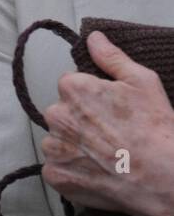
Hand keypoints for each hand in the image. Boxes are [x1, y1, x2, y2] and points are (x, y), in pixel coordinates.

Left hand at [41, 31, 173, 215]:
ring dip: (74, 145)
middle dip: (80, 120)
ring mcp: (53, 147)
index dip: (92, 96)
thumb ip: (111, 57)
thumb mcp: (142, 82)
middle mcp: (55, 115)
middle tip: (110, 133)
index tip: (111, 110)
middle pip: (62, 112)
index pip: (71, 85)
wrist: (163, 178)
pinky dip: (71, 170)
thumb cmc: (155, 128)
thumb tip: (92, 38)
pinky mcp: (55, 174)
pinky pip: (56, 168)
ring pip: (58, 140)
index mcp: (72, 87)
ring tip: (105, 154)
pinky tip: (96, 171)